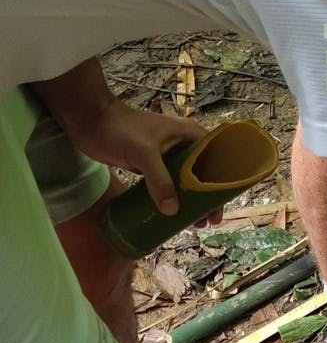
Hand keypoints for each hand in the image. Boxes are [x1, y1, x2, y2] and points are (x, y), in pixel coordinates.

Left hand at [64, 99, 207, 215]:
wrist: (89, 120)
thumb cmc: (120, 129)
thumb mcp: (143, 153)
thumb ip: (159, 180)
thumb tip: (172, 211)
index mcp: (190, 135)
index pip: (216, 162)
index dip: (221, 187)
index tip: (218, 209)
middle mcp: (183, 145)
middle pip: (203, 175)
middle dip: (207, 199)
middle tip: (207, 222)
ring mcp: (167, 155)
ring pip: (186, 182)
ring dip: (191, 201)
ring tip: (193, 223)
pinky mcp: (151, 163)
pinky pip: (168, 183)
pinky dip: (173, 197)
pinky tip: (172, 213)